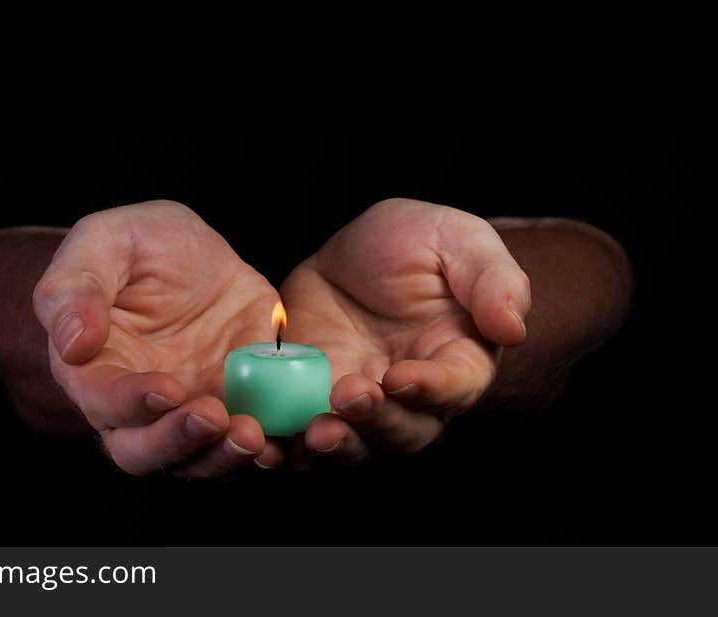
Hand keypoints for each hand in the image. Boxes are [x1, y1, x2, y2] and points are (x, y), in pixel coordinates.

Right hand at [33, 201, 283, 476]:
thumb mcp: (105, 242)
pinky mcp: (239, 404)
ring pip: (198, 458)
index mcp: (95, 369)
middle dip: (179, 442)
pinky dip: (269, 446)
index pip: (102, 401)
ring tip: (253, 434)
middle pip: (145, 450)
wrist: (193, 254)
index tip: (166, 389)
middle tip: (214, 417)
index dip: (129, 403)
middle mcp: (139, 405)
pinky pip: (250, 440)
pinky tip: (286, 434)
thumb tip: (71, 342)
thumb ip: (76, 286)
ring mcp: (191, 410)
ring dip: (223, 456)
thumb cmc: (136, 245)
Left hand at [280, 198, 530, 464]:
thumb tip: (513, 326)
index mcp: (457, 359)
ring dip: (336, 443)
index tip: (402, 377)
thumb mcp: (459, 240)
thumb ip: (492, 280)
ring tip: (312, 431)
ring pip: (355, 443)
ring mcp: (360, 398)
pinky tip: (270, 433)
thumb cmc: (423, 244)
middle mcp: (411, 394)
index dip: (431, 389)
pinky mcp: (311, 394)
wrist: (362, 251)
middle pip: (404, 432)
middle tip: (349, 396)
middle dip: (377, 422)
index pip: (454, 387)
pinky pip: (301, 429)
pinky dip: (287, 440)